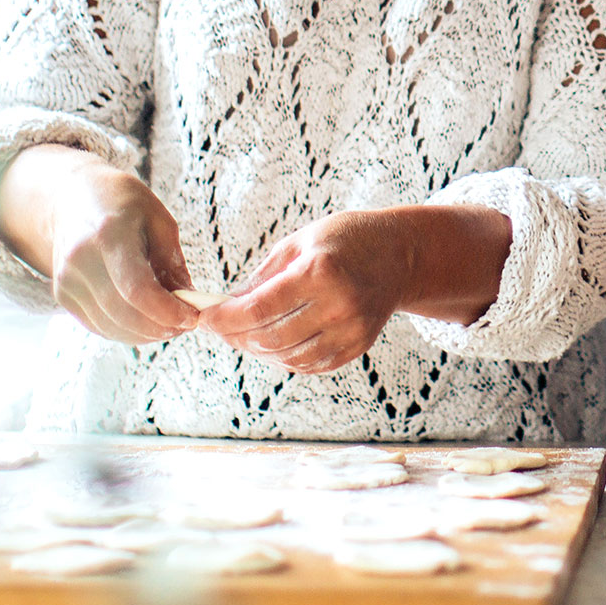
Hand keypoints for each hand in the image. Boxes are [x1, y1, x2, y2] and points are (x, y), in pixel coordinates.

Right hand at [30, 151, 200, 344]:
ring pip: (110, 326)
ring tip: (169, 325)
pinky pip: (97, 325)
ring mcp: (66, 280)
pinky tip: (145, 323)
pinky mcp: (62, 295)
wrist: (70, 199)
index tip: (191, 317)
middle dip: (159, 327)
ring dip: (144, 334)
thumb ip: (172, 261)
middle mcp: (81, 260)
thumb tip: (188, 301)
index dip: (166, 311)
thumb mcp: (157, 218)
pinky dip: (125, 332)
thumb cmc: (121, 204)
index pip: (137, 289)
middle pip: (123, 313)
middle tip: (185, 325)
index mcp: (109, 233)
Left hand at [202, 210, 412, 372]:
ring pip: (288, 358)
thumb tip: (227, 306)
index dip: (225, 318)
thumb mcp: (300, 242)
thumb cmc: (345, 240)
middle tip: (220, 327)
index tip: (205, 317)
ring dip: (259, 350)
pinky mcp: (358, 346)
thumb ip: (263, 277)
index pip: (258, 309)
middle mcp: (338, 305)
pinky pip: (311, 364)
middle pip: (270, 339)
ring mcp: (351, 330)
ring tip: (246, 335)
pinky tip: (275, 343)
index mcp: (319, 272)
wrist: (400, 254)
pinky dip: (286, 358)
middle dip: (236, 336)